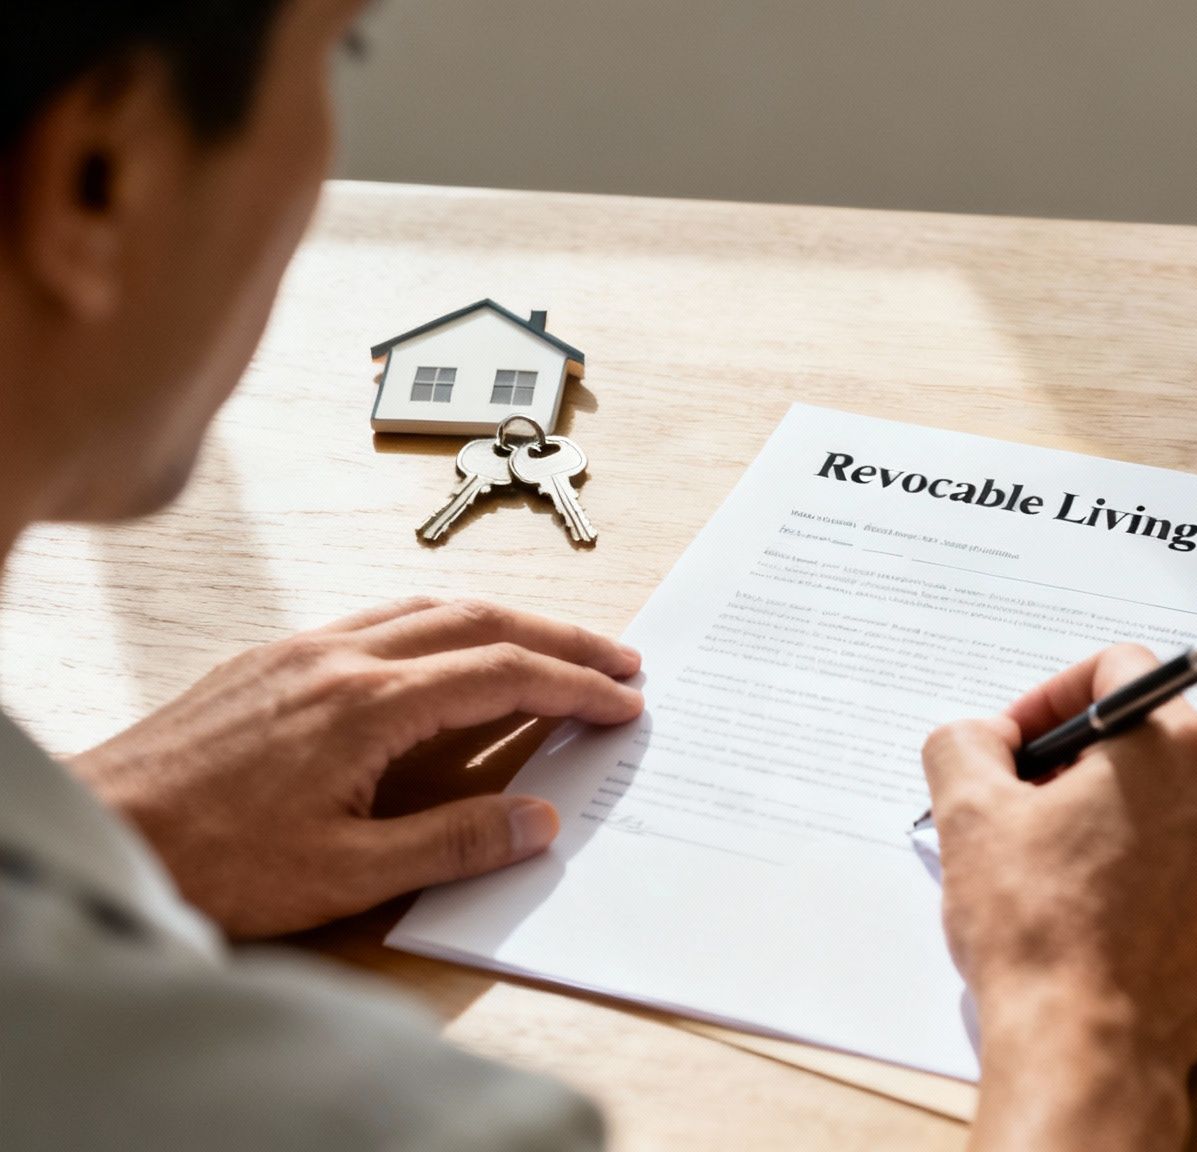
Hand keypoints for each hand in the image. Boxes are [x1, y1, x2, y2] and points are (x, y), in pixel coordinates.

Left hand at [71, 598, 642, 937]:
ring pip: (428, 608)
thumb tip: (538, 822)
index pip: (501, 675)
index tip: (624, 702)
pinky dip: (442, 623)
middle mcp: (338, 659)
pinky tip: (450, 651)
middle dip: (560, 638)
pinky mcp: (271, 660)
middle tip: (619, 662)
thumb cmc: (210, 860)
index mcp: (366, 706)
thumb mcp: (346, 876)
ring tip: (553, 648)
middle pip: (478, 621)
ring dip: (504, 622)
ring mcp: (301, 651)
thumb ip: (453, 844)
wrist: (101, 831)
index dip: (574, 687)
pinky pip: (379, 618)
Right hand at [924, 645, 1196, 1151]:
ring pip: (1169, 797)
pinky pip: (1189, 855)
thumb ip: (966, 743)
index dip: (1051, 697)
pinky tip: (1090, 903)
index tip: (1015, 745)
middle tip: (1021, 804)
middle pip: (1146, 735)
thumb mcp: (969, 815)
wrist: (1089, 1049)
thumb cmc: (1040, 934)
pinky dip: (1141, 861)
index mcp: (1176, 745)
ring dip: (1108, 811)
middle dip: (1078, 760)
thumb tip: (985, 738)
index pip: (1118, 669)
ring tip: (1049, 861)